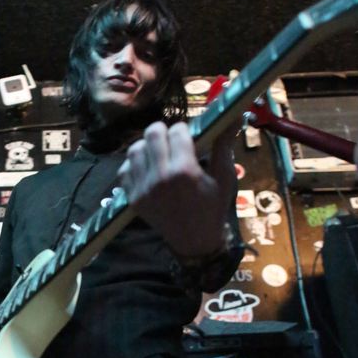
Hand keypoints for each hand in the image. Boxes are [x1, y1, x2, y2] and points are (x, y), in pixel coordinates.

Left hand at [118, 120, 237, 256]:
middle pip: (152, 133)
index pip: (177, 131)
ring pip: (135, 149)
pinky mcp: (132, 197)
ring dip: (147, 146)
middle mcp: (160, 178)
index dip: (184, 130)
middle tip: (172, 141)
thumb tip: (233, 116)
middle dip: (163, 132)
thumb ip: (224, 144)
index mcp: (184, 171)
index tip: (189, 137)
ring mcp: (143, 188)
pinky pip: (124, 169)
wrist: (194, 241)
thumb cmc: (213, 207)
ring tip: (159, 154)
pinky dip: (134, 164)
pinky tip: (148, 168)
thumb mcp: (224, 177)